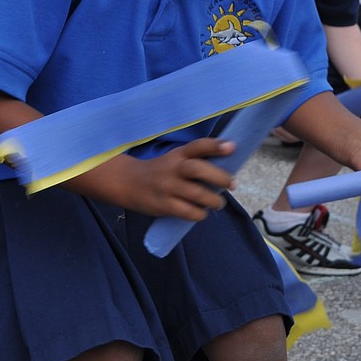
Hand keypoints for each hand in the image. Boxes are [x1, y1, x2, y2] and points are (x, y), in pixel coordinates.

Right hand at [116, 138, 236, 219]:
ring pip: (196, 194)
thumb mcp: (174, 159)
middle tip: (232, 184)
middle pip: (199, 170)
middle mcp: (173, 168)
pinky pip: (188, 212)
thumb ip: (194, 161)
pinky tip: (202, 213)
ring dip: (213, 201)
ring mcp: (167, 187)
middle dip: (220, 177)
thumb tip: (225, 170)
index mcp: (178, 154)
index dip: (215, 146)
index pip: (198, 146)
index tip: (231, 147)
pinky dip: (200, 214)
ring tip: (218, 203)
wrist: (127, 182)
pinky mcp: (164, 205)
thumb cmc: (160, 171)